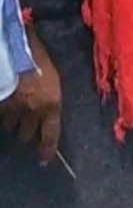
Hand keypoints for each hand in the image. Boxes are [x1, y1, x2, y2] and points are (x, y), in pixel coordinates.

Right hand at [0, 28, 61, 164]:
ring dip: (11, 123)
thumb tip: (49, 103)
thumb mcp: (52, 75)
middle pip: (26, 135)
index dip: (46, 149)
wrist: (15, 47)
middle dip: (25, 134)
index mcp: (51, 104)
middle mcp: (32, 111)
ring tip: (13, 116)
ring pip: (9, 127)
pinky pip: (0, 116)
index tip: (43, 160)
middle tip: (25, 130)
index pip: (50, 134)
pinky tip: (5, 108)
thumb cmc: (39, 56)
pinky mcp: (0, 104)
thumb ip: (50, 93)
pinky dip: (2, 114)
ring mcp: (11, 108)